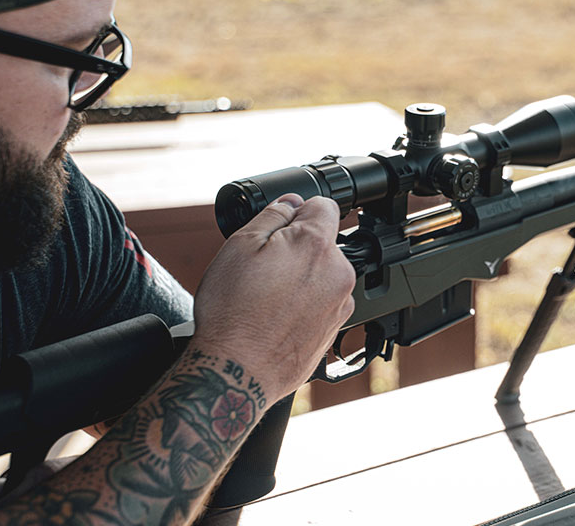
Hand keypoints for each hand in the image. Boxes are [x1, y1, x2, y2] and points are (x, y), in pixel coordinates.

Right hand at [191, 194, 354, 401]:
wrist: (239, 371)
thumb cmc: (233, 312)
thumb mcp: (239, 246)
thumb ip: (272, 215)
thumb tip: (291, 202)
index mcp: (318, 246)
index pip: (324, 205)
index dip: (297, 211)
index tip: (280, 228)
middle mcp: (339, 273)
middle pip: (323, 243)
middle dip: (297, 248)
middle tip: (263, 269)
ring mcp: (341, 304)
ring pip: (323, 274)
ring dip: (302, 278)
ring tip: (268, 298)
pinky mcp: (335, 329)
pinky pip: (322, 303)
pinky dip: (305, 304)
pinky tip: (277, 317)